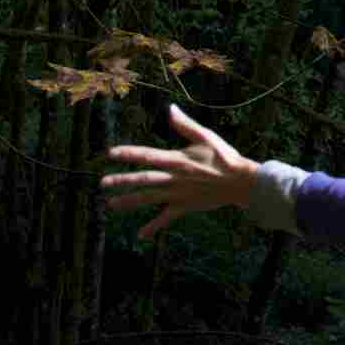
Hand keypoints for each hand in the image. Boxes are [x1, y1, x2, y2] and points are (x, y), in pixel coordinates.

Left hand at [100, 104, 258, 239]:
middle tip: (102, 183)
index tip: (110, 153)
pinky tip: (141, 235)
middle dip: (122, 181)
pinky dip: (153, 227)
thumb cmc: (225, 157)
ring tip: (111, 205)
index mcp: (178, 160)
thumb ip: (185, 125)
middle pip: (143, 179)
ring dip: (129, 201)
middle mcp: (175, 178)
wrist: (241, 181)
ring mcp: (179, 194)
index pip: (148, 155)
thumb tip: (170, 109)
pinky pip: (166, 218)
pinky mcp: (185, 206)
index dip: (129, 153)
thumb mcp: (206, 136)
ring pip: (149, 198)